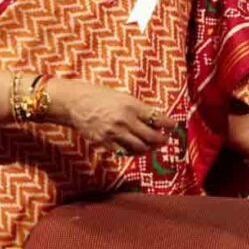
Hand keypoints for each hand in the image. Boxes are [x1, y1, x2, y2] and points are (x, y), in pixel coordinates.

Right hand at [48, 78, 175, 155]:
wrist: (75, 103)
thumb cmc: (101, 97)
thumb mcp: (124, 97)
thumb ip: (139, 109)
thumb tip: (157, 120)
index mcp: (132, 106)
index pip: (158, 118)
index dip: (169, 124)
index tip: (173, 126)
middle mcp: (125, 120)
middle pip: (152, 137)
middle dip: (162, 140)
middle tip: (165, 140)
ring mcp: (114, 133)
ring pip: (140, 147)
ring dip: (149, 148)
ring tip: (152, 145)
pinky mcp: (104, 143)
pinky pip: (124, 152)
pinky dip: (133, 152)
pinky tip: (136, 148)